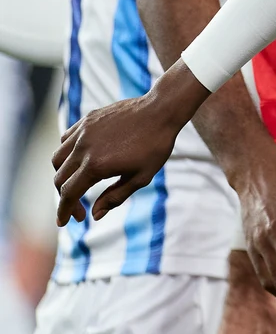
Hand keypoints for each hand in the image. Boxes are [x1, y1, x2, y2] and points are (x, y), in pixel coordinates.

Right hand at [52, 86, 196, 225]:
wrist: (161, 111)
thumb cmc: (155, 146)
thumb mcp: (140, 177)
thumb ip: (115, 197)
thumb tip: (94, 215)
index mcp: (95, 165)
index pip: (69, 194)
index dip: (64, 211)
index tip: (63, 222)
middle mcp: (83, 148)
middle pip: (60, 179)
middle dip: (65, 198)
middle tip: (79, 210)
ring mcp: (83, 132)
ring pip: (57, 158)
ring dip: (62, 175)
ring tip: (77, 185)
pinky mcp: (86, 120)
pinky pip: (66, 140)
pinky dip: (66, 154)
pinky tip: (79, 160)